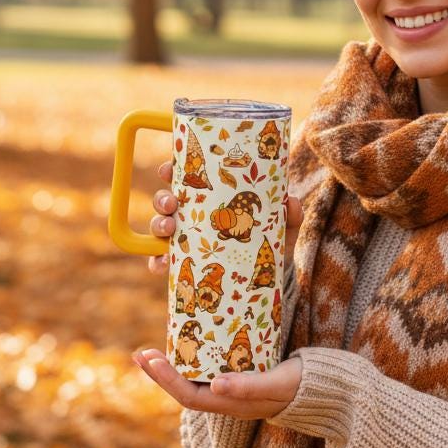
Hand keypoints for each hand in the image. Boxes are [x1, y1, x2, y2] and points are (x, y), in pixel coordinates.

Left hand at [131, 347, 302, 418]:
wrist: (322, 389)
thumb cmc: (299, 386)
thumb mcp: (275, 384)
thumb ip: (248, 387)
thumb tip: (215, 386)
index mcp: (231, 405)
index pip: (189, 396)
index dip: (167, 380)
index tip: (150, 359)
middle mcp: (226, 399)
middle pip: (185, 389)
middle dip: (161, 373)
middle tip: (141, 354)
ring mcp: (233, 389)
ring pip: (195, 379)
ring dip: (173, 365)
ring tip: (154, 349)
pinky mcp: (240, 376)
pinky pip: (209, 369)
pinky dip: (194, 358)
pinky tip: (190, 342)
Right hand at [147, 160, 303, 274]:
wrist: (270, 278)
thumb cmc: (271, 243)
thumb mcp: (283, 227)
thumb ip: (291, 214)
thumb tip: (290, 201)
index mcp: (212, 199)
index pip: (187, 180)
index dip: (173, 170)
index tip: (169, 169)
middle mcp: (193, 216)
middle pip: (167, 201)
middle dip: (163, 198)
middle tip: (172, 203)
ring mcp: (184, 241)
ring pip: (160, 227)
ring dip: (159, 224)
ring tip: (170, 227)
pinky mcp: (182, 265)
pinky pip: (160, 261)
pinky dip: (156, 261)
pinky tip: (162, 263)